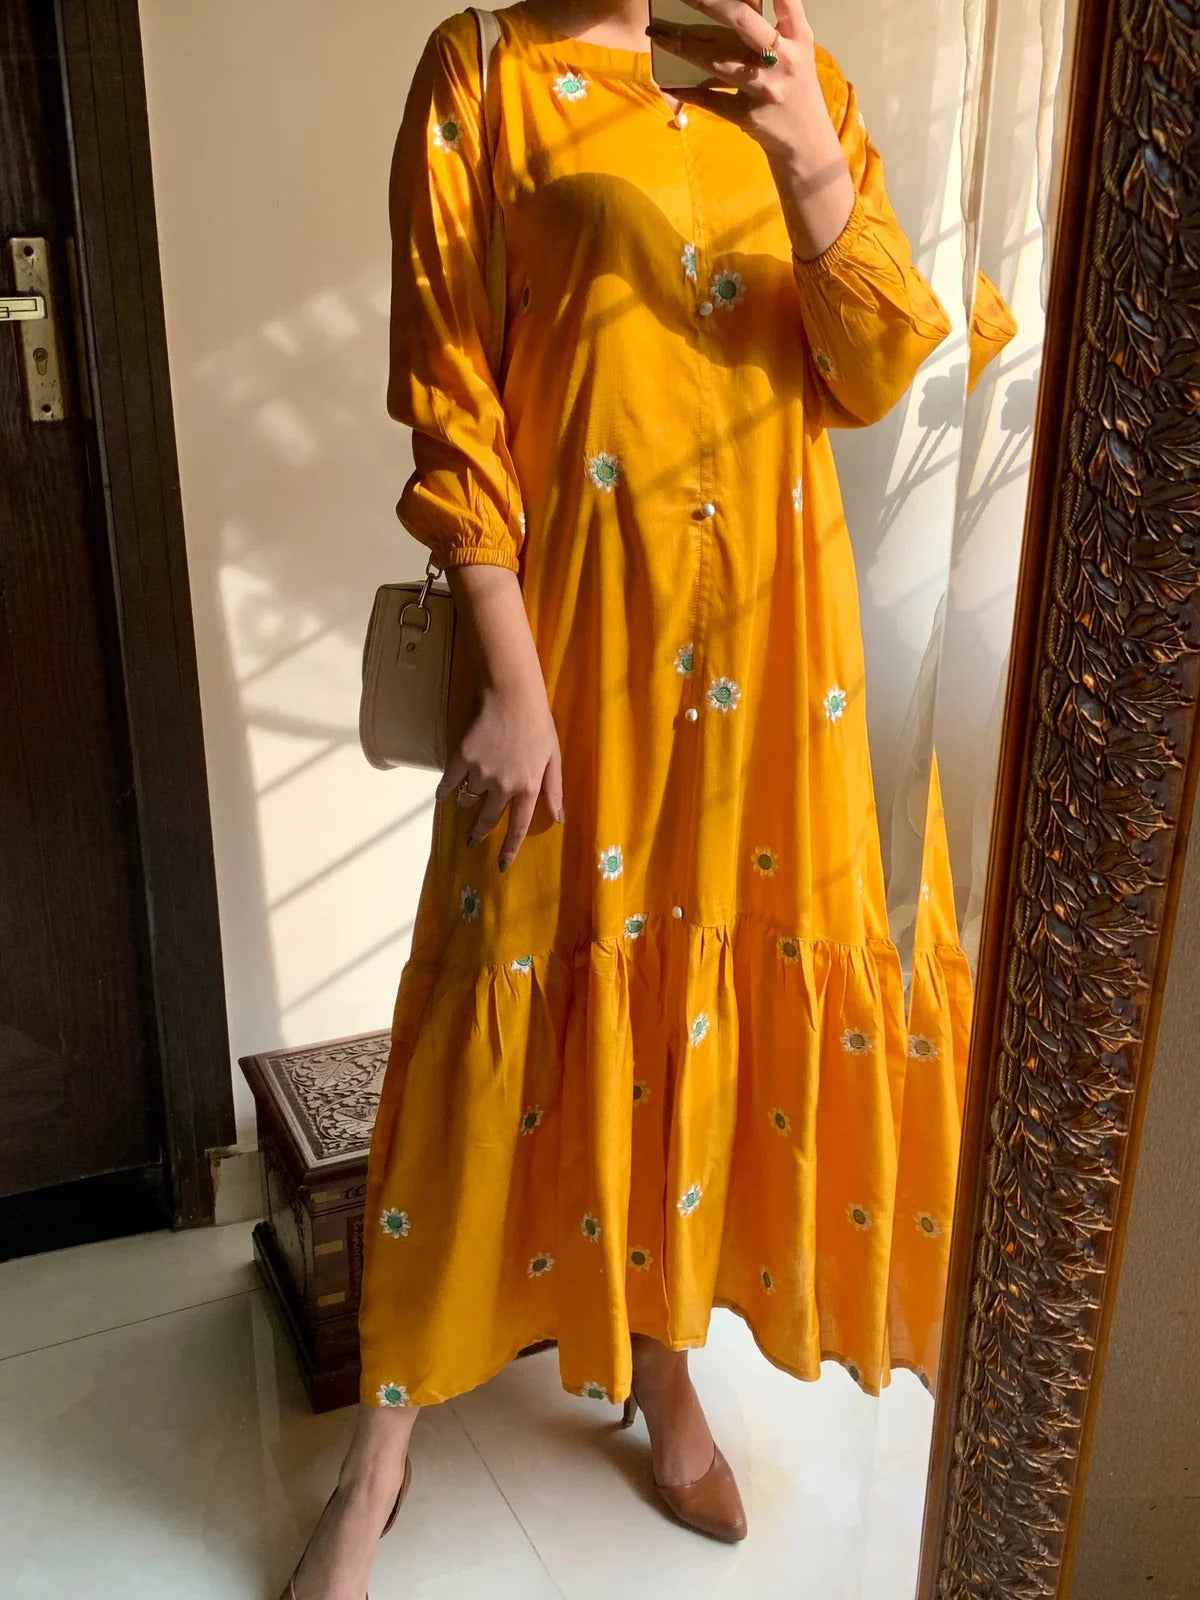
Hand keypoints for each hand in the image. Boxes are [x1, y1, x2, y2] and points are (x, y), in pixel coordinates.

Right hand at [435, 681, 563, 870]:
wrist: (512, 696)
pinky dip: (446, 790)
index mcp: (528, 789)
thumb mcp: (553, 758)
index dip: (509, 850)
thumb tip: (558, 818)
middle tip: (472, 840)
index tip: (501, 866)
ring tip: (467, 796)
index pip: (517, 828)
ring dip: (467, 802)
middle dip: (479, 833)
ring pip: (468, 799)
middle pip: (487, 819)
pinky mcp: (462, 760)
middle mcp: (503, 787)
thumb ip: (554, 790)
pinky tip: (444, 793)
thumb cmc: (538, 725)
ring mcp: (480, 774)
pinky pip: (449, 784)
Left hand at [648, 0, 822, 164]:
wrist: (806, 141)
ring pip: (718, 61)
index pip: (785, 0)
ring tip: (657, 34)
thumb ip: (780, 23)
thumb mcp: (798, 50)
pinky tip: (666, 83)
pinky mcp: (747, 115)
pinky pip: (711, 100)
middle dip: (710, 2)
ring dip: (683, 45)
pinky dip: (686, 92)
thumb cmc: (795, 87)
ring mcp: (764, 89)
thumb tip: (733, 6)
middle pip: (743, 21)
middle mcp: (783, 60)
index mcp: (798, 38)